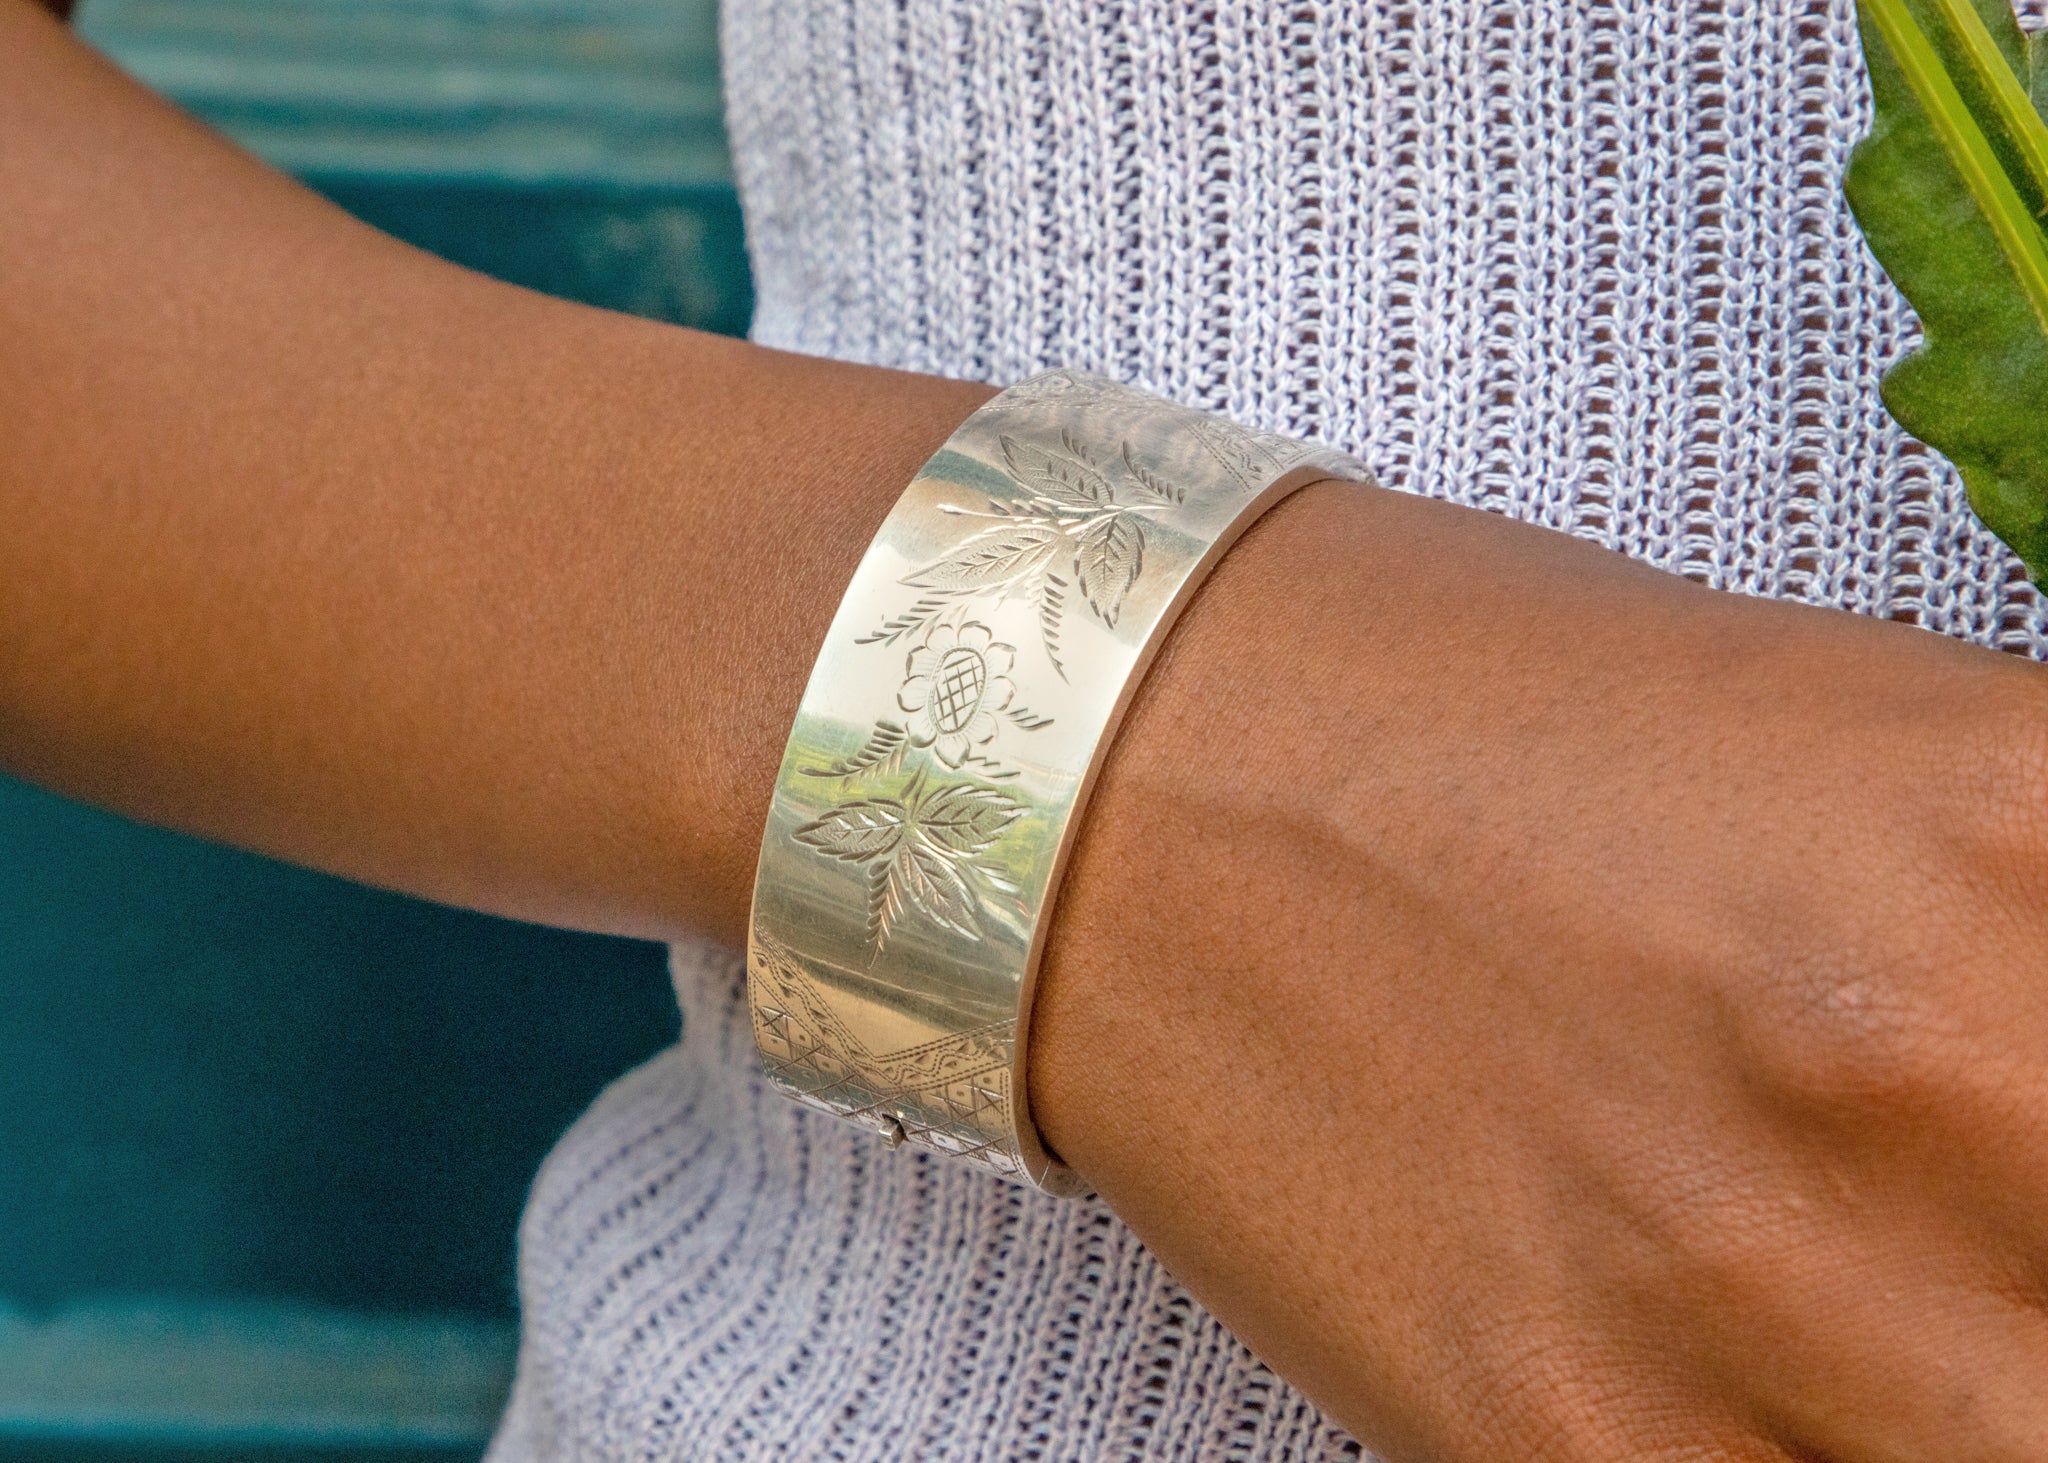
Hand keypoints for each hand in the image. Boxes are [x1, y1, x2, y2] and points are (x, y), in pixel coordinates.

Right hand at [1038, 479, 2047, 1459]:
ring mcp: (1738, 1286)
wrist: (1144, 777)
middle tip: (2015, 1259)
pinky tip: (1790, 1390)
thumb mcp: (1863, 739)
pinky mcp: (1556, 1431)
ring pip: (2014, 1446)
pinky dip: (1822, 1454)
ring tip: (1912, 1323)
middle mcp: (1918, 1067)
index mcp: (2025, 833)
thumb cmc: (1477, 718)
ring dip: (1981, 1382)